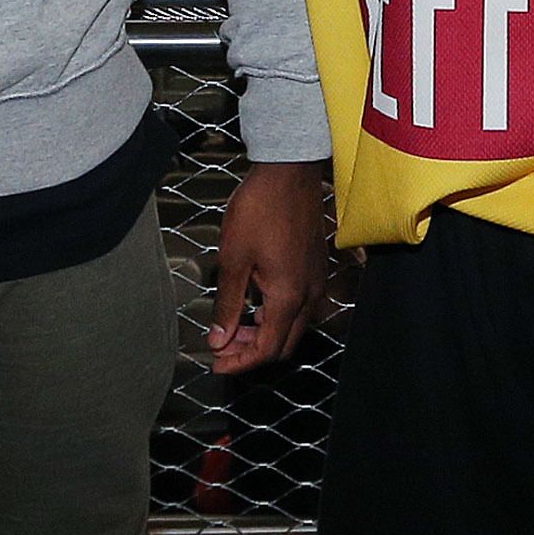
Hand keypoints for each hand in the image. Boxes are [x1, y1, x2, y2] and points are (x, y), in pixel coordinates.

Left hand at [209, 159, 326, 376]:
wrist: (288, 171)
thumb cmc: (259, 210)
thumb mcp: (233, 259)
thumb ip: (228, 305)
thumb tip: (219, 340)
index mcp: (288, 297)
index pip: (267, 349)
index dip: (240, 362)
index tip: (217, 363)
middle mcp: (309, 294)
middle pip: (284, 344)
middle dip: (252, 351)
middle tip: (223, 346)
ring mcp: (316, 281)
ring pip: (294, 325)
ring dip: (265, 332)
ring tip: (235, 325)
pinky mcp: (317, 267)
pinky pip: (301, 305)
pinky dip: (277, 314)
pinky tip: (256, 301)